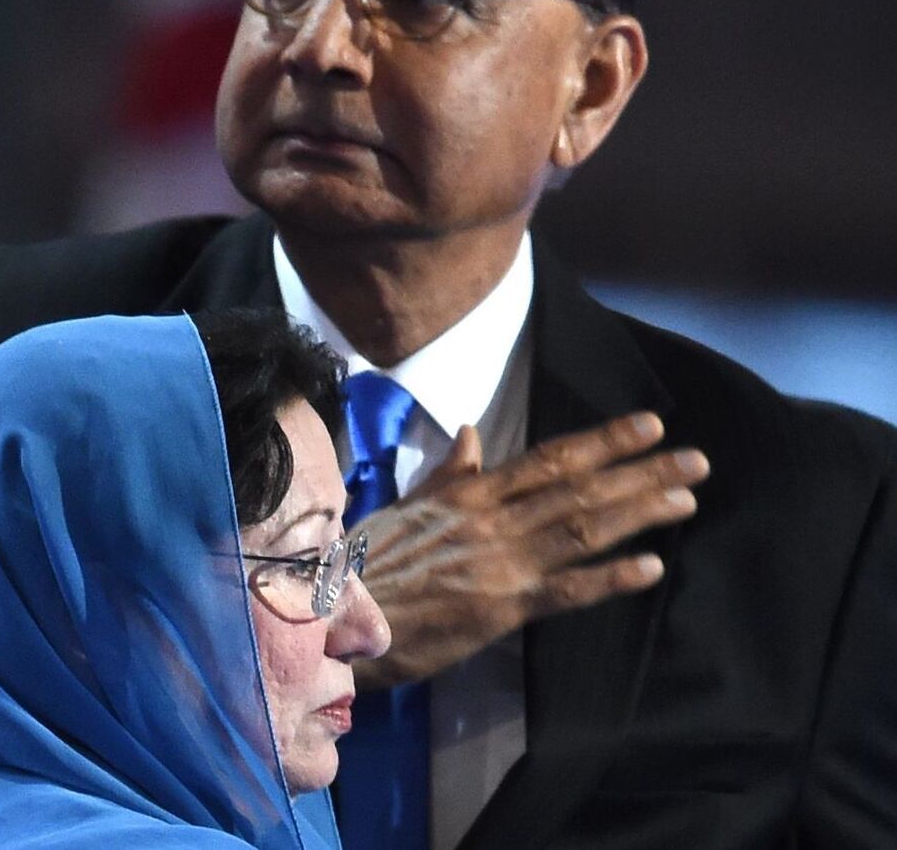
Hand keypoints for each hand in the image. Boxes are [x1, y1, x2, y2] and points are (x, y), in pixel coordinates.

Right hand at [352, 411, 707, 687]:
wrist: (339, 611)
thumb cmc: (371, 558)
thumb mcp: (407, 504)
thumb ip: (447, 472)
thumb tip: (470, 432)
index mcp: (472, 491)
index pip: (549, 458)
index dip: (604, 441)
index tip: (650, 425)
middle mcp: (494, 518)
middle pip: (579, 489)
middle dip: (641, 472)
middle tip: (696, 459)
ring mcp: (501, 562)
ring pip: (581, 529)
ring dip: (638, 513)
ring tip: (687, 499)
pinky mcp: (499, 608)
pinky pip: (563, 591)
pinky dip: (608, 579)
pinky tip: (651, 568)